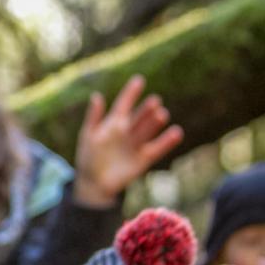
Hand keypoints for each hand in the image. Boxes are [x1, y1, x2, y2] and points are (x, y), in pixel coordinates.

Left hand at [73, 75, 183, 207]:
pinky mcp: (143, 159)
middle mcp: (127, 132)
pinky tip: (176, 132)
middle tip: (154, 101)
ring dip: (154, 122)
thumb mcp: (88, 136)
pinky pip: (157, 148)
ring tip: (161, 114)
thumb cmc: (88, 158)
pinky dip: (166, 141)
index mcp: (113, 124)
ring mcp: (136, 145)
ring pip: (148, 130)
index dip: (130, 93)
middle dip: (146, 110)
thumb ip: (93, 117)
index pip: (123, 105)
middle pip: (139, 117)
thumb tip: (97, 96)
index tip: (139, 80)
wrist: (92, 184)